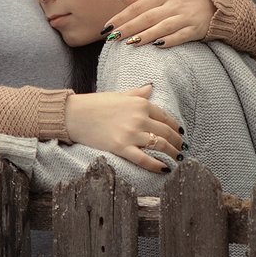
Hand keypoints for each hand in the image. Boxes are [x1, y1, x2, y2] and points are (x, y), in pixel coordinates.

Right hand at [64, 84, 181, 171]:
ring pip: (160, 145)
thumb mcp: (119, 95)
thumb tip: (151, 87)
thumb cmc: (95, 103)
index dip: (175, 127)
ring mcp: (131, 133)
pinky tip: (165, 169)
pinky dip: (157, 165)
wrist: (73, 114)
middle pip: (166, 132)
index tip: (179, 133)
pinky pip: (144, 159)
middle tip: (182, 148)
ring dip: (172, 153)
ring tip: (178, 159)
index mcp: (140, 104)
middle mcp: (139, 118)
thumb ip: (137, 93)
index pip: (165, 117)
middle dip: (177, 142)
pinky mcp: (121, 147)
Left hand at [103, 0, 215, 48]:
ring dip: (146, 35)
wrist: (217, 1)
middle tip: (113, 37)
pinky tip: (157, 46)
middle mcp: (174, 4)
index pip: (139, 6)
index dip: (122, 16)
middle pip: (148, 17)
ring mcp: (185, 17)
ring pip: (162, 26)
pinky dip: (169, 40)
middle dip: (129, 27)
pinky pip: (181, 36)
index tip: (108, 26)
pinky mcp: (196, 29)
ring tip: (130, 43)